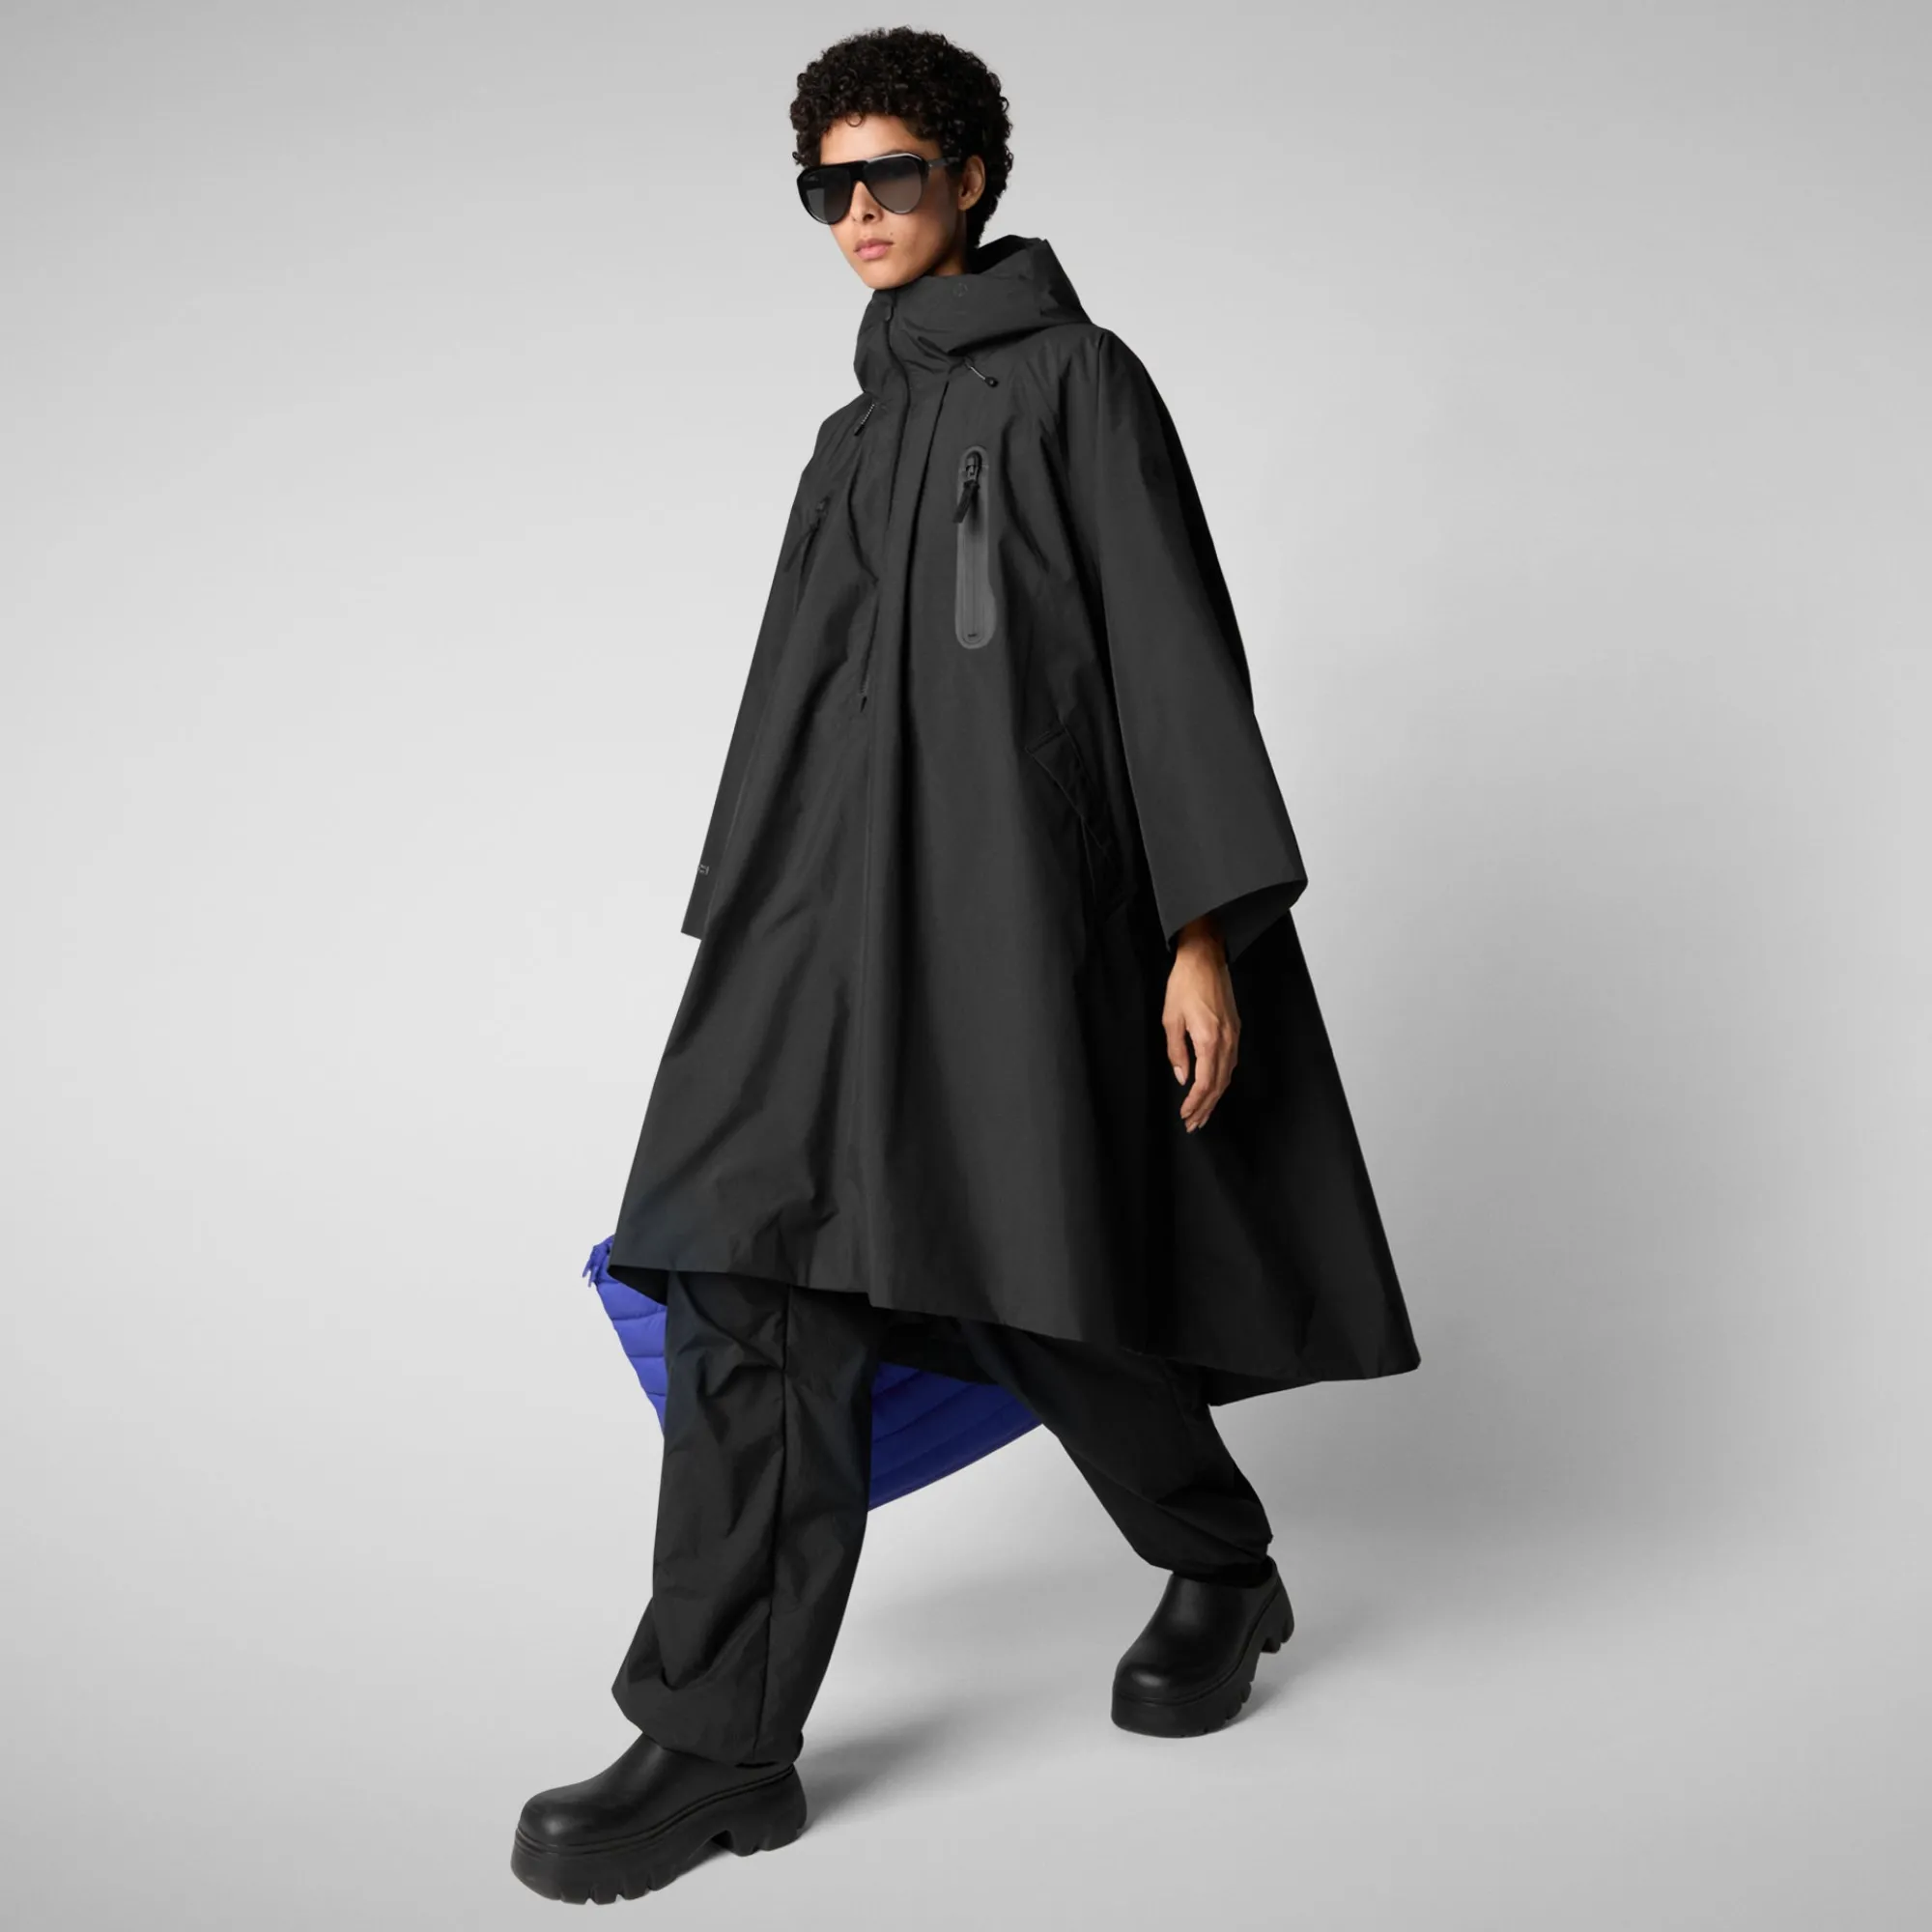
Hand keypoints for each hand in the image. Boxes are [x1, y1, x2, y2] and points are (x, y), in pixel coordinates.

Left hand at [1164, 913, 1239, 1131]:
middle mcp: (1226, 1040)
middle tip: (1195, 1124)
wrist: (1205, 958)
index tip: (1186, 1116)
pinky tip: (1214, 1087)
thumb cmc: (1184, 984)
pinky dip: (1222, 1080)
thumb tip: (1183, 1077)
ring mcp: (1234, 1035)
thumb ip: (1177, 1051)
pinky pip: (1231, 1062)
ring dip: (1215, 1097)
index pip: (1205, 1082)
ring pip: (1228, 1075)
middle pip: (1220, 1084)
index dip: (1195, 1103)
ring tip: (1203, 1113)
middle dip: (1206, 1107)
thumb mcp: (1170, 1018)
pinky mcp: (1235, 1029)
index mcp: (1209, 1039)